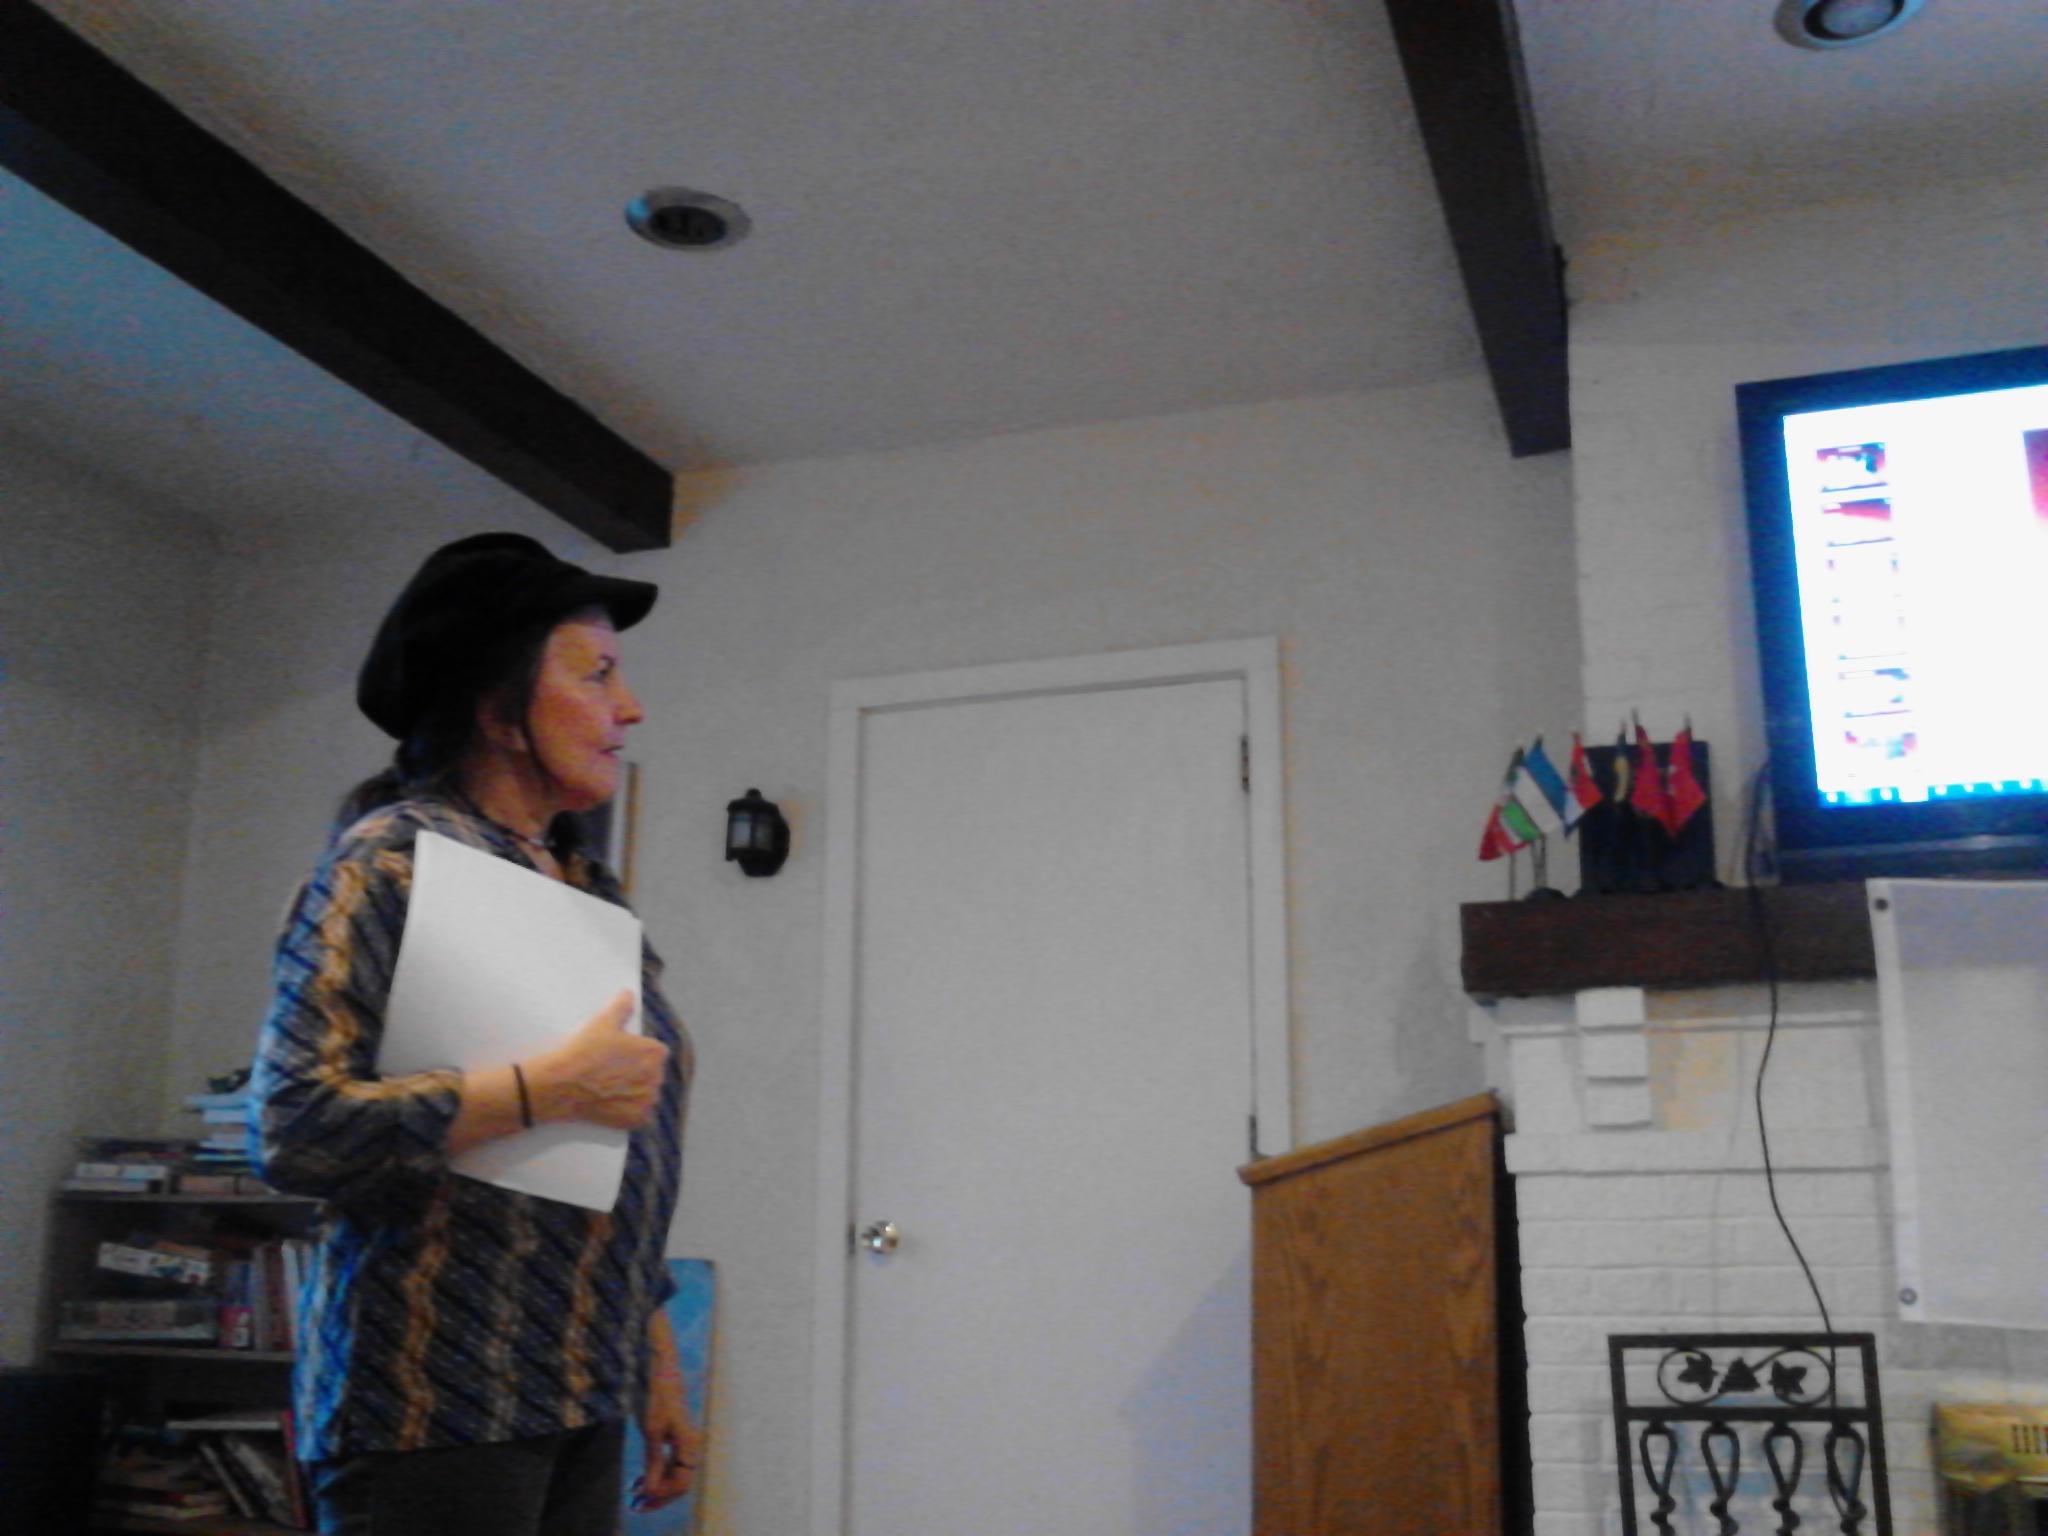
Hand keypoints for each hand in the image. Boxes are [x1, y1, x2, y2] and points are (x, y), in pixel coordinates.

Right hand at [526, 991, 667, 1129]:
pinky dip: (630, 1112)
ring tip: (611, 1088)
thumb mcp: (603, 1022)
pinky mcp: (635, 1120)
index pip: (655, 1051)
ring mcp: (647, 1101)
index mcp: (655, 1053)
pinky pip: (640, 1116)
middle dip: (637, 1072)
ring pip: (647, 1095)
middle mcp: (657, 1077)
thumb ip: (621, 1006)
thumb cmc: (584, 1052)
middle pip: (652, 1074)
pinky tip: (613, 1104)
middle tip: (613, 1071)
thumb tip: (629, 994)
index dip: (638, 1052)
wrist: (561, 1085)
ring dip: (635, 1093)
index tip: (621, 1055)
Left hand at [632, 1365, 703, 1510]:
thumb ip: (653, 1462)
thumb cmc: (658, 1397)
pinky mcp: (675, 1440)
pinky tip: (640, 1481)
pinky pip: (669, 1465)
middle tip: (637, 1505)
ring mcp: (683, 1444)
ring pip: (673, 1475)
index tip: (643, 1498)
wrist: (661, 1371)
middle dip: (659, 1496)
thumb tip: (652, 1491)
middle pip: (679, 1482)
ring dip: (656, 1487)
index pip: (682, 1482)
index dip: (663, 1495)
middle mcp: (690, 1447)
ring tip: (635, 1496)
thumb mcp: (652, 1432)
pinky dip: (656, 1475)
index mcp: (689, 1445)